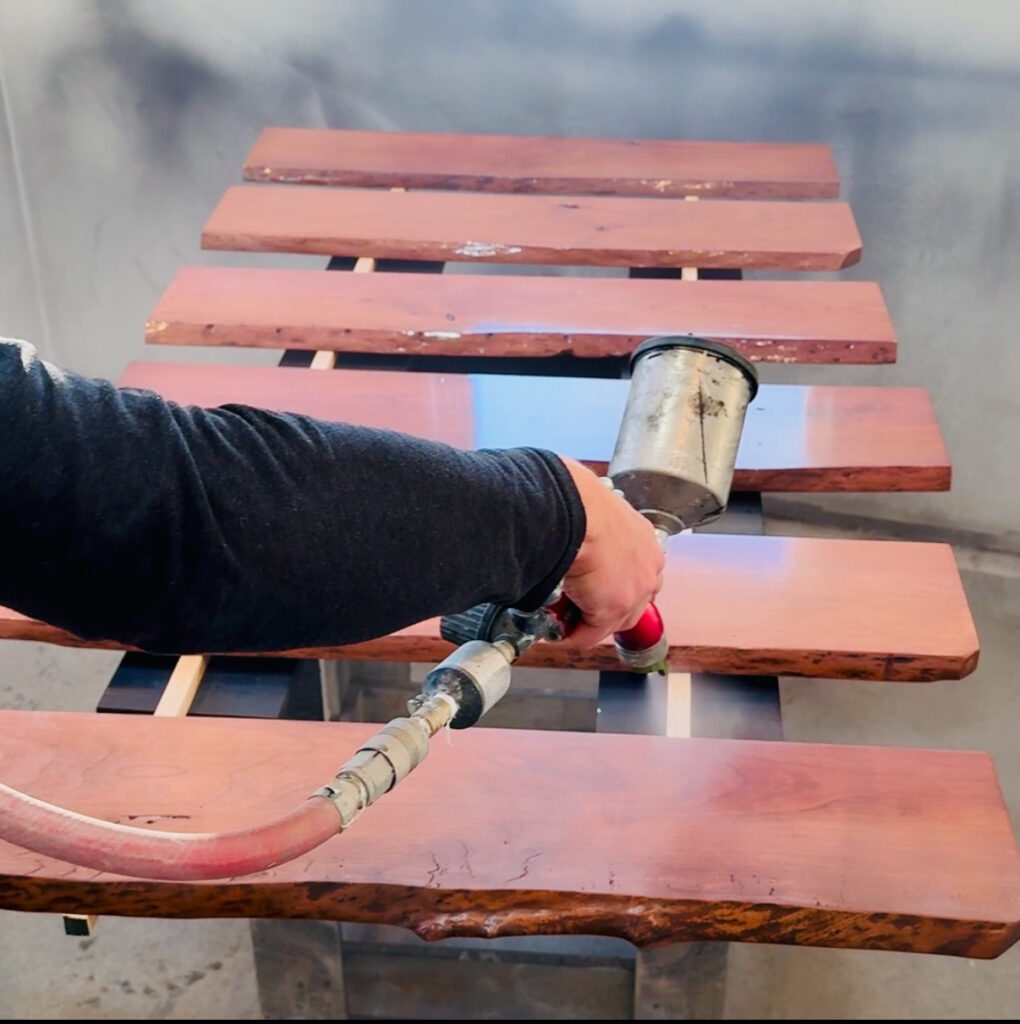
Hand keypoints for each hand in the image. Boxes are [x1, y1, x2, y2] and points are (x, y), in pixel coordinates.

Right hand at [557, 457, 664, 649]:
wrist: (577, 510)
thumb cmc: (578, 500)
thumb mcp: (593, 510)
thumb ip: (590, 525)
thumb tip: (567, 524)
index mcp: (644, 538)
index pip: (640, 572)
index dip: (616, 585)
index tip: (597, 589)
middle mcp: (648, 566)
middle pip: (633, 603)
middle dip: (606, 609)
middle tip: (580, 608)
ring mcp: (635, 590)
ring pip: (613, 622)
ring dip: (588, 623)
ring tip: (564, 619)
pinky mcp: (613, 608)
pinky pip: (589, 634)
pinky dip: (571, 635)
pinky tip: (555, 629)